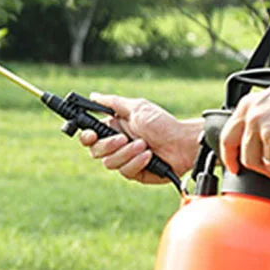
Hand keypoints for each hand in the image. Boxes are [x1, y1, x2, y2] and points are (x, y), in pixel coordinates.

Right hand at [78, 93, 201, 184]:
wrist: (182, 142)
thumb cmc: (162, 123)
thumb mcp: (137, 107)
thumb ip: (112, 103)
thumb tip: (93, 96)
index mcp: (113, 130)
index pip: (89, 137)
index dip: (87, 137)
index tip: (92, 135)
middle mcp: (116, 146)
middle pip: (95, 152)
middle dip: (109, 145)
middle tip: (124, 138)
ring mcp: (124, 160)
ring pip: (109, 163)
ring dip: (127, 153)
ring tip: (144, 145)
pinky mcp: (134, 173)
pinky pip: (125, 171)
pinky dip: (137, 162)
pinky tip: (148, 156)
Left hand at [220, 82, 269, 184]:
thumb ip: (264, 117)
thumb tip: (255, 143)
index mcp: (251, 105)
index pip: (229, 137)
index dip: (230, 156)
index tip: (233, 167)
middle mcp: (255, 117)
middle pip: (248, 158)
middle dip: (264, 169)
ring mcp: (268, 131)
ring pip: (268, 166)